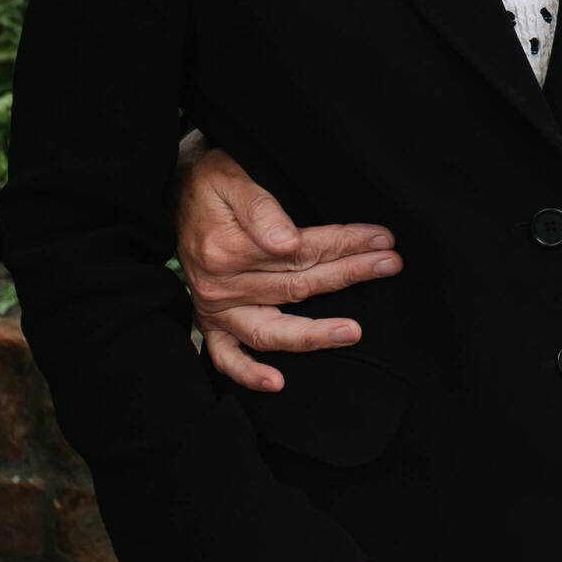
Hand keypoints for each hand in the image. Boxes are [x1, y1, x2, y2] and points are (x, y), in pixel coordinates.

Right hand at [175, 142, 400, 392]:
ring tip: (353, 332)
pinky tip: (278, 383)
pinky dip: (248, 373)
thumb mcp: (231, 179)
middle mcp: (221, 285)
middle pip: (297, 285)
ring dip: (314, 334)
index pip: (301, 250)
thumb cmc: (209, 183)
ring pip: (272, 329)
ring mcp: (215, 309)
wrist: (171, 193)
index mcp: (229, 250)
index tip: (381, 239)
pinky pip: (225, 357)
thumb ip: (261, 210)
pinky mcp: (209, 322)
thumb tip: (289, 242)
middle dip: (348, 274)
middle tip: (390, 265)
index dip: (344, 243)